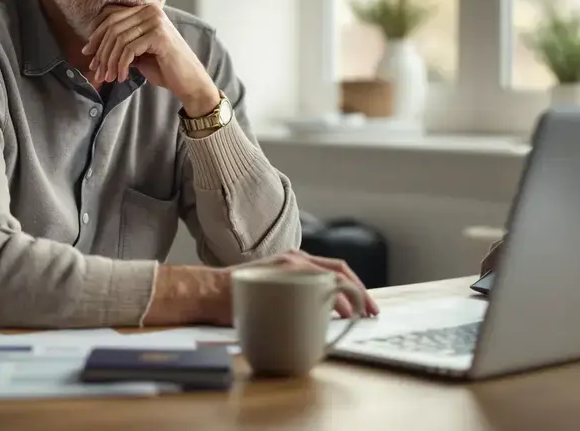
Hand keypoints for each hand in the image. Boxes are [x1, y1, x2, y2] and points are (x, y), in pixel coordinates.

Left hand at [81, 3, 218, 114]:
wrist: (188, 81)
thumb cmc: (163, 67)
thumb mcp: (137, 51)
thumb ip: (120, 43)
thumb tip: (91, 47)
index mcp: (145, 10)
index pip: (111, 15)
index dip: (96, 34)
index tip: (88, 52)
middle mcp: (150, 11)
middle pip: (112, 26)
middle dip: (101, 50)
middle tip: (96, 70)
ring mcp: (156, 21)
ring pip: (119, 39)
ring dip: (109, 61)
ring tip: (108, 77)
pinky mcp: (159, 35)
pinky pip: (129, 49)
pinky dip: (121, 65)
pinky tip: (122, 77)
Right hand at [143, 251, 379, 326]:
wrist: (207, 292)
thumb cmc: (236, 298)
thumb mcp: (271, 292)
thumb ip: (292, 296)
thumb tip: (318, 320)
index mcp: (296, 262)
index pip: (334, 269)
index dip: (355, 286)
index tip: (367, 305)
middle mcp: (296, 259)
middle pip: (340, 270)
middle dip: (361, 290)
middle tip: (372, 311)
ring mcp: (289, 265)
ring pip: (331, 277)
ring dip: (350, 297)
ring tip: (358, 315)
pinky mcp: (280, 274)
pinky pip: (314, 285)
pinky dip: (331, 300)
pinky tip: (338, 314)